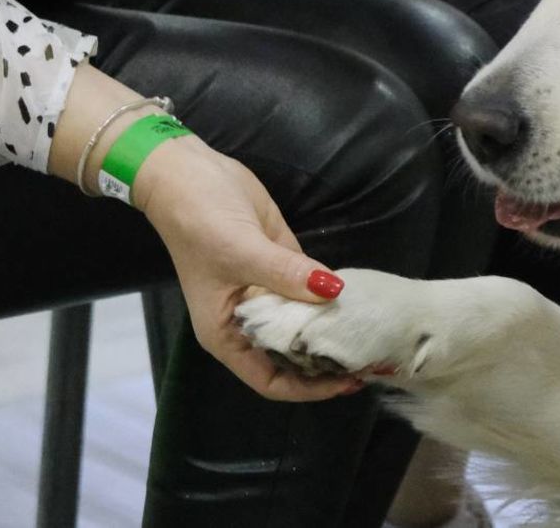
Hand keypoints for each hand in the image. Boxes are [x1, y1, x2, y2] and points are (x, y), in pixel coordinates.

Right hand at [132, 133, 357, 401]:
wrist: (188, 171)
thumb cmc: (201, 221)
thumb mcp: (241, 252)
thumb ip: (286, 275)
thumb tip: (333, 292)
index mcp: (226, 333)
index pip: (270, 378)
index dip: (307, 387)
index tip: (346, 380)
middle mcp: (247, 319)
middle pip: (291, 354)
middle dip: (326, 359)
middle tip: (370, 356)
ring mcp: (265, 289)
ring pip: (303, 319)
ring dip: (332, 325)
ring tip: (371, 330)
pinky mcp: (279, 260)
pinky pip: (308, 284)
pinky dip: (329, 291)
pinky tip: (357, 294)